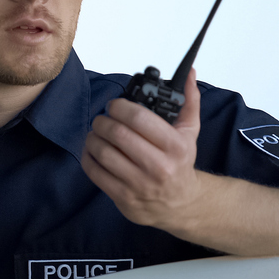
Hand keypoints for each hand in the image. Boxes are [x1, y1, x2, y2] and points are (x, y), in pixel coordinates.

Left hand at [81, 68, 203, 230]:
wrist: (180, 204)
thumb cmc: (180, 164)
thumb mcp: (189, 133)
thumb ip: (189, 102)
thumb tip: (190, 74)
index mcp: (175, 146)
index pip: (139, 118)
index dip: (120, 107)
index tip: (114, 105)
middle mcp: (159, 167)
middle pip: (118, 134)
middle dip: (103, 121)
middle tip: (102, 119)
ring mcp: (140, 184)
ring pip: (103, 153)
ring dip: (93, 138)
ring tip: (96, 133)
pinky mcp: (124, 198)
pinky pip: (96, 173)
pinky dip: (88, 157)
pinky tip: (92, 150)